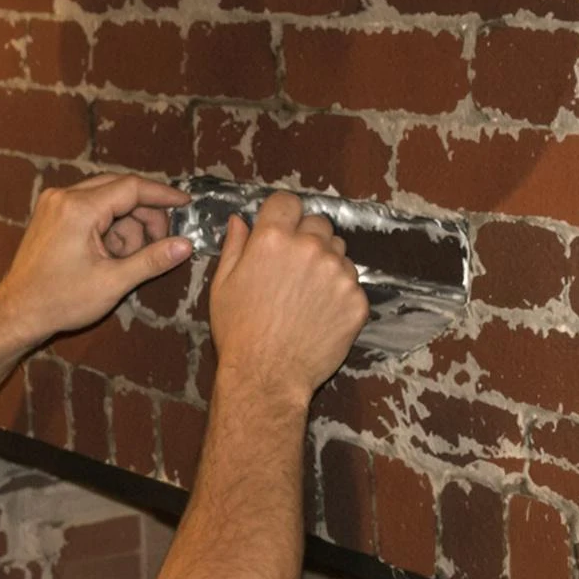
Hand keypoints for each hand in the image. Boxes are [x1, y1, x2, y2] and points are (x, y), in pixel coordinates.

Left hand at [0, 172, 190, 344]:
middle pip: (121, 190)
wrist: (17, 312)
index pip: (132, 187)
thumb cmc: (60, 301)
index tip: (186, 203)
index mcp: (79, 208)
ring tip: (124, 260)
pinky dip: (107, 227)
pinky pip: (91, 207)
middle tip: (159, 244)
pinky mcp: (52, 212)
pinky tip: (109, 255)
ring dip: (125, 225)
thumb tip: (186, 245)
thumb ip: (152, 260)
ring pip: (107, 199)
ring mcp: (55, 202)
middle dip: (145, 216)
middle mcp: (64, 196)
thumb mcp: (113, 283)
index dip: (163, 195)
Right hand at [206, 192, 368, 404]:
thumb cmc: (239, 331)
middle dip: (308, 238)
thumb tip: (240, 221)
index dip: (284, 214)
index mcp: (272, 238)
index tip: (282, 228)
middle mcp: (308, 248)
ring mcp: (337, 273)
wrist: (267, 376)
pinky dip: (340, 293)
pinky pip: (353, 283)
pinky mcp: (356, 299)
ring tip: (307, 294)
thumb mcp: (222, 285)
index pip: (288, 201)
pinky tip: (321, 313)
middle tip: (294, 268)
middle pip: (319, 223)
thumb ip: (234, 246)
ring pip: (339, 252)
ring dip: (327, 264)